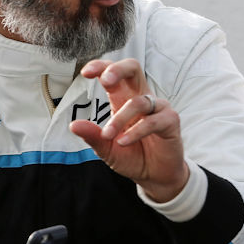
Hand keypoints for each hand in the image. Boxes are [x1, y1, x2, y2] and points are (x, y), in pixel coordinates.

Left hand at [69, 58, 189, 201]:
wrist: (155, 176)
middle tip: (105, 80)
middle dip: (118, 69)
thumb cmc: (132, 156)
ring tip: (108, 136)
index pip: (114, 73)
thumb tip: (73, 125)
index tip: (85, 73)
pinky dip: (135, 132)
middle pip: (134, 68)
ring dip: (120, 119)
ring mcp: (158, 108)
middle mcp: (141, 98)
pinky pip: (152, 121)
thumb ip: (93, 136)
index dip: (101, 67)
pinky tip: (123, 142)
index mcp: (123, 99)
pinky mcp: (170, 121)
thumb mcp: (107, 149)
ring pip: (139, 102)